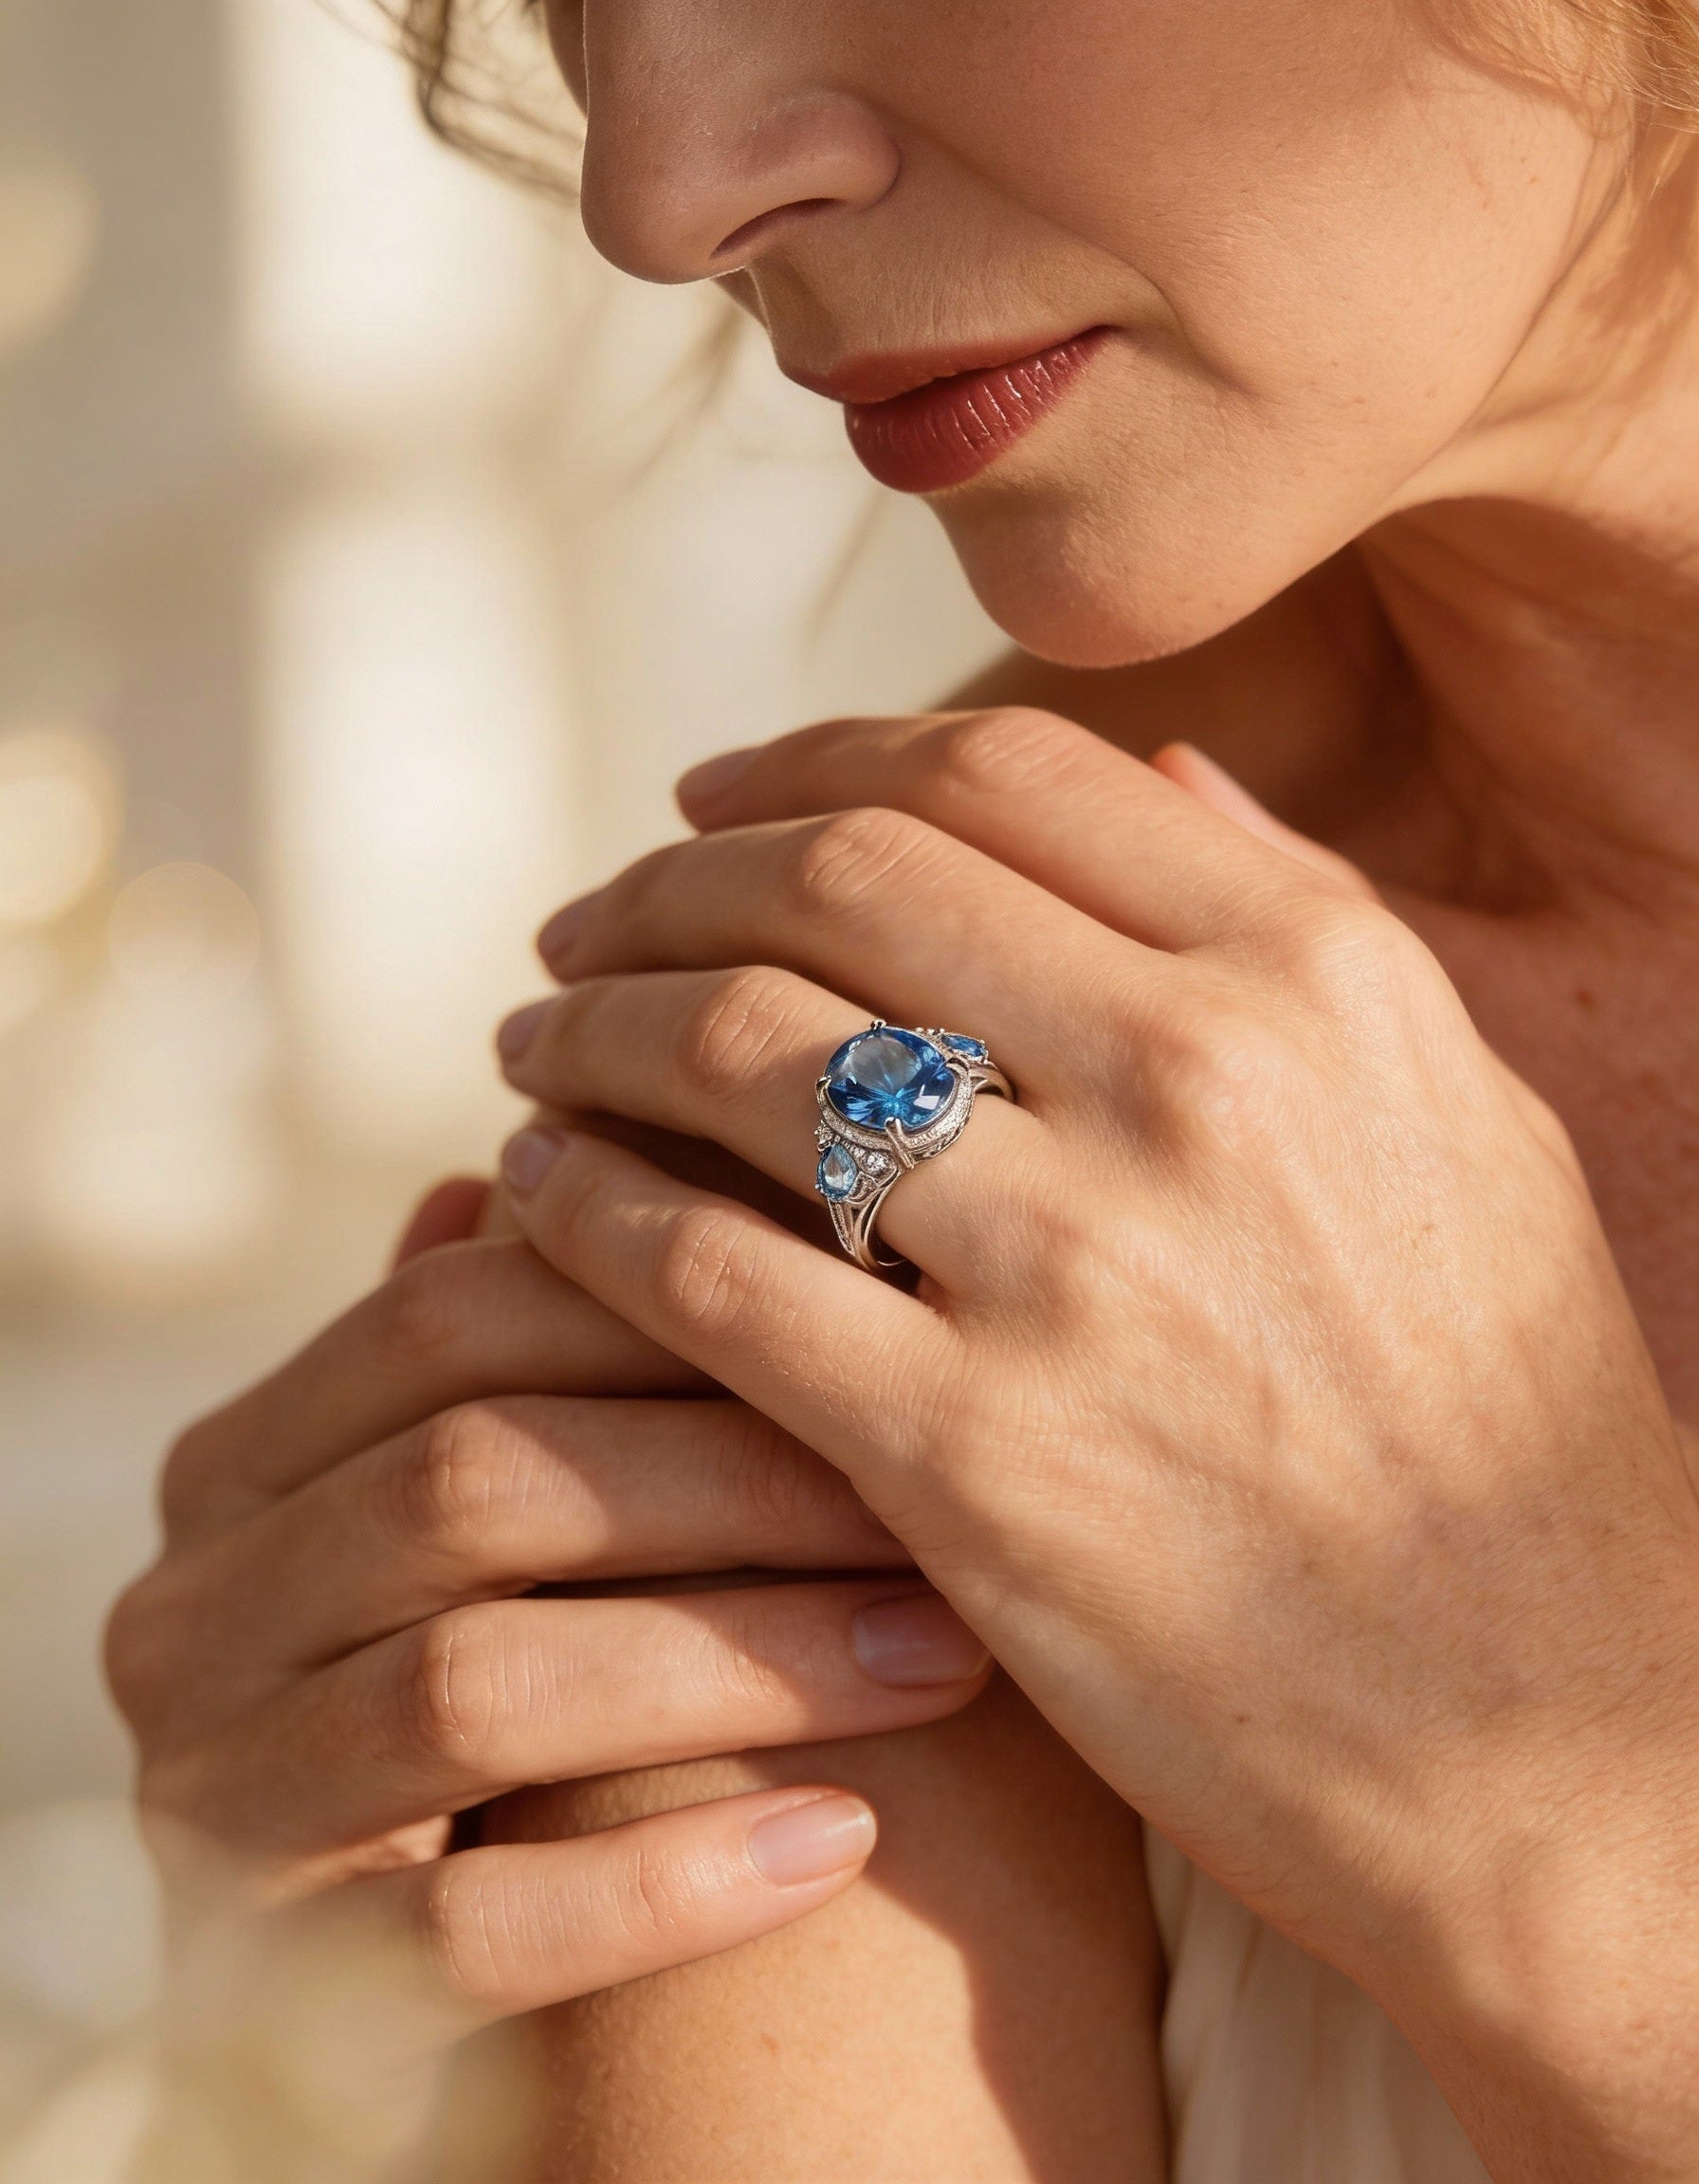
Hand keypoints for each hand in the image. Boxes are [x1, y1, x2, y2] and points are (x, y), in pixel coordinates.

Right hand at [106, 1212, 989, 2170]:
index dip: (667, 1299)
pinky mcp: (284, 1984)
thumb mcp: (499, 1512)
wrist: (412, 1986)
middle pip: (468, 1481)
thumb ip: (507, 1357)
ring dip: (740, 1658)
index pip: (440, 1320)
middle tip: (941, 1485)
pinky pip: (477, 1925)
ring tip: (943, 1651)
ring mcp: (216, 1802)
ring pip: (477, 1684)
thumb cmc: (512, 1676)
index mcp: (243, 1466)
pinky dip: (668, 1880)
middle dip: (730, 1476)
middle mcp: (191, 1616)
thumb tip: (525, 1161)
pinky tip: (842, 1841)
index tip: (883, 1308)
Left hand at [492, 707, 1698, 2178]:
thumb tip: (1160, 763)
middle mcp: (1198, 1083)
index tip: (710, 803)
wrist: (1542, 1732)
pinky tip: (536, 1196)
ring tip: (534, 1046)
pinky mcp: (971, 1458)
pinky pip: (700, 1273)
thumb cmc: (1511, 1425)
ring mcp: (1079, 1270)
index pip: (994, 775)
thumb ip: (1315, 921)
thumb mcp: (1470, 1122)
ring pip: (737, 1053)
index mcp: (1315, 980)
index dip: (809, 761)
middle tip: (583, 922)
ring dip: (591, 1030)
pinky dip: (582, 1209)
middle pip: (836, 883)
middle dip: (666, 882)